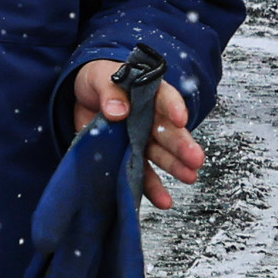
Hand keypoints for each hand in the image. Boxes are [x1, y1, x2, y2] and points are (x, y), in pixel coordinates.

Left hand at [75, 56, 206, 207]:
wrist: (82, 97)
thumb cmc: (97, 79)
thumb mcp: (98, 77)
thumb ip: (109, 91)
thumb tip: (118, 110)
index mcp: (146, 92)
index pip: (163, 98)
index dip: (173, 108)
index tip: (180, 119)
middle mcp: (149, 117)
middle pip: (168, 131)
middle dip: (182, 145)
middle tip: (195, 158)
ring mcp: (141, 138)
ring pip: (161, 154)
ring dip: (175, 166)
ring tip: (190, 177)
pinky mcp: (129, 156)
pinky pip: (143, 174)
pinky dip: (153, 188)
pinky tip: (164, 200)